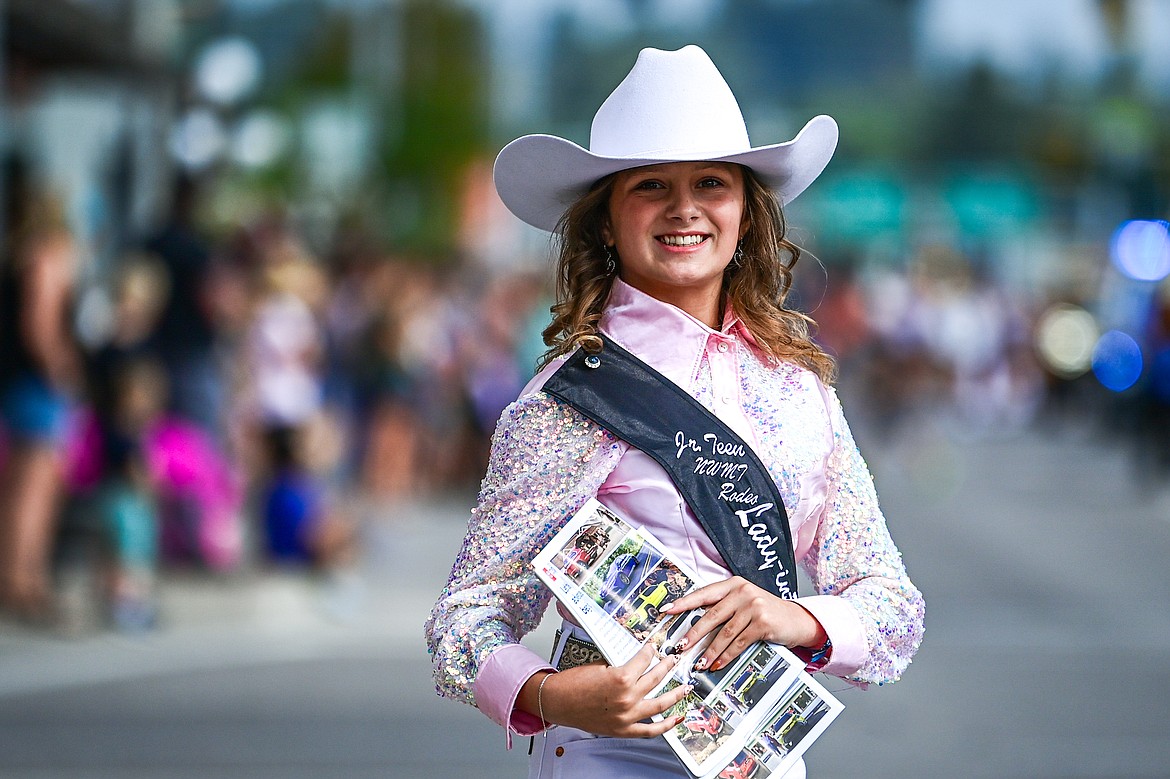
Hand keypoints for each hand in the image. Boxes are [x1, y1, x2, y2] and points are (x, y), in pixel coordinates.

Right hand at [520, 642, 690, 737]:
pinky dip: (667, 725)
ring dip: (676, 694)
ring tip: (685, 687)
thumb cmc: (573, 684)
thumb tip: (636, 661)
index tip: (655, 647)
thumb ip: (621, 664)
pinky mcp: (623, 729)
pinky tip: (677, 718)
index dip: (651, 650)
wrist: (558, 702)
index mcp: (621, 677)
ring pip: (661, 704)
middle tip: (673, 660)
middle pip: (657, 678)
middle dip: (668, 666)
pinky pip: (651, 730)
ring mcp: (627, 716)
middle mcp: (627, 697)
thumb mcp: (599, 665)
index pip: (645, 659)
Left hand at [661, 576, 825, 671]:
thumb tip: (695, 623)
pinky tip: (717, 664)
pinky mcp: (762, 623)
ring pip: (724, 632)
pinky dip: (726, 656)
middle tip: (680, 646)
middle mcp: (742, 592)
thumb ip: (724, 607)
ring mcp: (753, 606)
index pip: (703, 593)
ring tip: (699, 662)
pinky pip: (738, 643)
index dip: (683, 603)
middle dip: (693, 633)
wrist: (797, 619)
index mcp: (733, 584)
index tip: (667, 611)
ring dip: (709, 651)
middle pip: (711, 615)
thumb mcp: (745, 602)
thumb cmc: (767, 612)